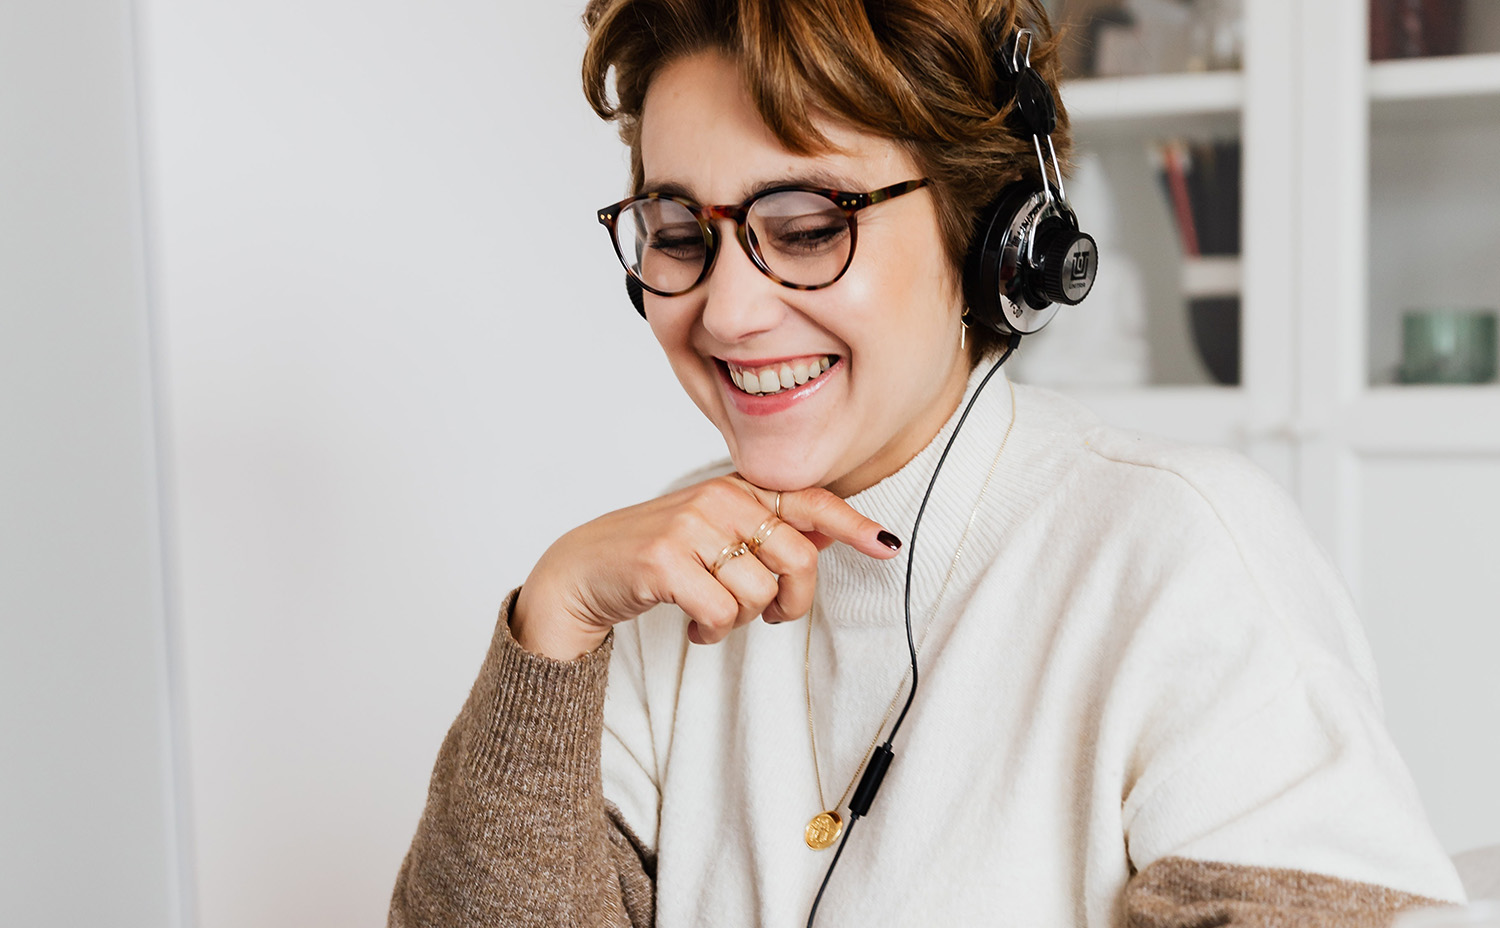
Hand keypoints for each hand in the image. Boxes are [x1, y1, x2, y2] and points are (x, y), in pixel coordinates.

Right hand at [510, 475, 900, 658]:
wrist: (580, 572)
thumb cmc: (655, 556)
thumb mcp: (713, 534)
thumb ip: (768, 532)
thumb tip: (832, 535)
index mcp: (735, 489)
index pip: (808, 501)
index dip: (852, 524)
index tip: (886, 546)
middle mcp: (717, 499)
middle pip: (796, 559)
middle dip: (791, 602)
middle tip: (768, 615)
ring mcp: (689, 527)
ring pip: (760, 593)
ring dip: (741, 620)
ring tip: (710, 613)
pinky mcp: (665, 563)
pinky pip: (723, 614)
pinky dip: (712, 632)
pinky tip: (693, 625)